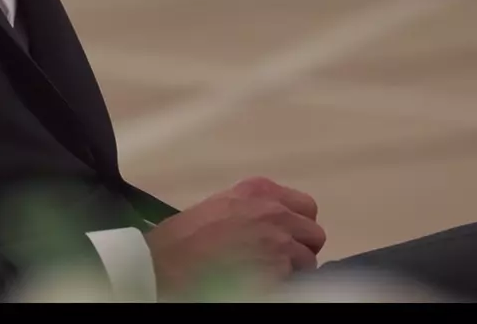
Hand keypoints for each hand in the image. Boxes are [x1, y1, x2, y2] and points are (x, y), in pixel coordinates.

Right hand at [145, 176, 325, 296]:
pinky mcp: (278, 270)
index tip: (284, 236)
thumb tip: (268, 226)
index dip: (296, 225)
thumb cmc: (180, 239)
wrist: (162, 264)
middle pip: (314, 233)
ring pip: (308, 261)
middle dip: (300, 248)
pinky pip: (296, 282)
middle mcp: (274, 211)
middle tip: (278, 259)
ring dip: (292, 271)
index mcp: (258, 191)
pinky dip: (282, 285)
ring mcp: (279, 241)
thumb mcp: (218, 207)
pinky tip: (259, 283)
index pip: (305, 206)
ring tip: (264, 274)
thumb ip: (250, 209)